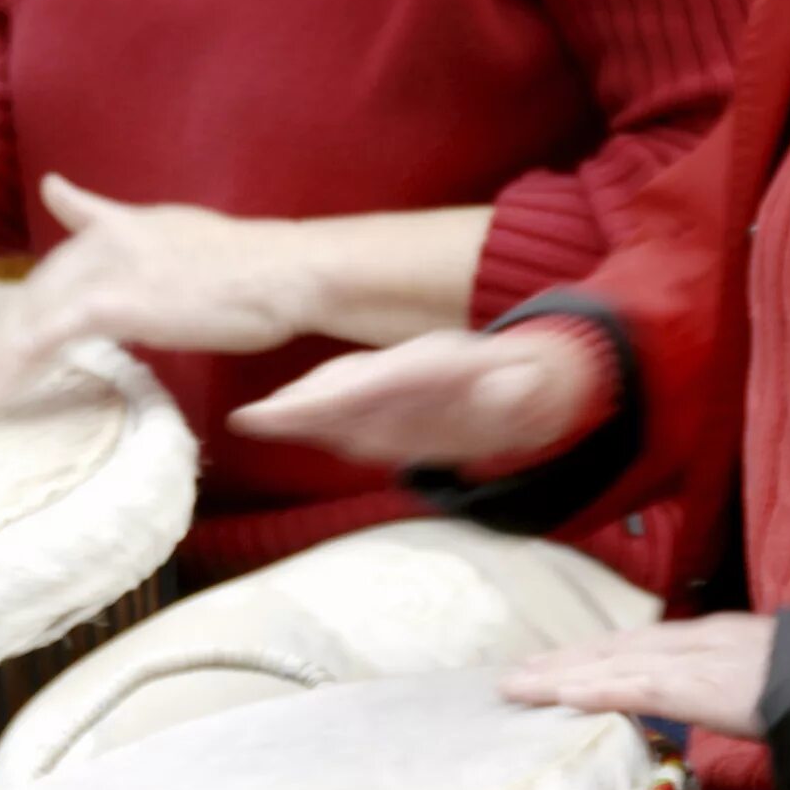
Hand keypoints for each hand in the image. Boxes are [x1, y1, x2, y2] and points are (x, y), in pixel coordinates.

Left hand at [0, 177, 327, 401]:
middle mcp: (110, 239)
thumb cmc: (257, 271)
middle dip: (15, 325)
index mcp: (133, 223)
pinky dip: (19, 363)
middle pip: (44, 283)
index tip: (36, 234)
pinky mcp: (113, 303)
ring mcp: (109, 269)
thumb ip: (159, 247)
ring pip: (37, 311)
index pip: (79, 224)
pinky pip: (50, 335)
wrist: (285, 272)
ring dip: (3, 353)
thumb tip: (152, 266)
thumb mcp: (197, 243)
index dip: (51, 246)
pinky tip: (1, 387)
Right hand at [229, 329, 604, 464]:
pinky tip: (282, 423)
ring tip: (254, 421)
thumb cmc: (534, 387)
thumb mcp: (539, 390)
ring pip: (339, 392)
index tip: (292, 409)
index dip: (335, 396)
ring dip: (299, 407)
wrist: (535, 372)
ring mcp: (396, 384)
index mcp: (439, 365)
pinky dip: (313, 416)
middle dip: (301, 400)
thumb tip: (514, 386)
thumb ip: (522, 390)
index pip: (379, 381)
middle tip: (250, 418)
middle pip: (346, 382)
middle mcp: (408, 369)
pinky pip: (347, 410)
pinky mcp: (392, 402)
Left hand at [500, 615, 776, 737]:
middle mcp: (702, 640)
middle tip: (515, 674)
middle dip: (565, 660)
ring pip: (615, 663)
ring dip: (561, 674)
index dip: (596, 654)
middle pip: (617, 647)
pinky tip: (560, 695)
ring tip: (515, 686)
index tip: (558, 664)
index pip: (643, 644)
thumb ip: (747, 695)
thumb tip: (737, 711)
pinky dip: (598, 689)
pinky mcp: (707, 685)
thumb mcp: (780, 687)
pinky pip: (640, 687)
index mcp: (720, 639)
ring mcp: (702, 659)